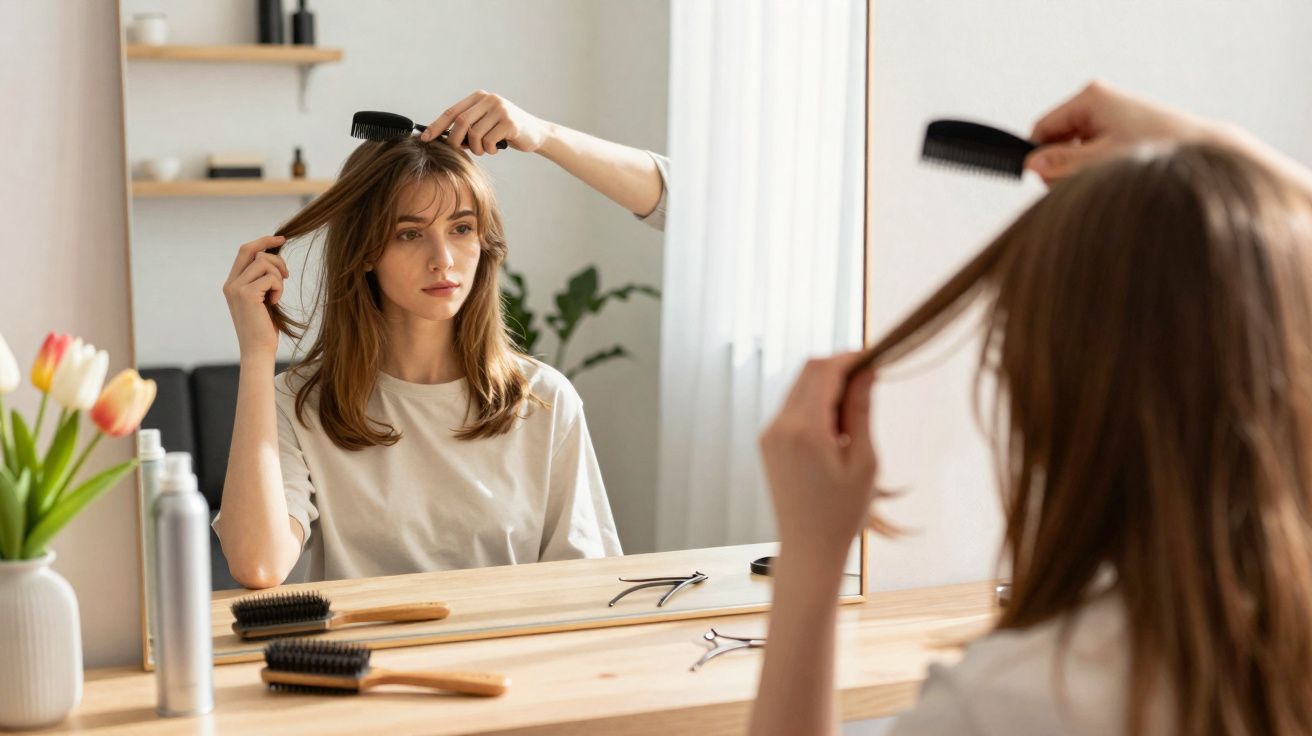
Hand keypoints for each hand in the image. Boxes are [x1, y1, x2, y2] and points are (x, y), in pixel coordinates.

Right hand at [222, 235, 288, 358]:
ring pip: (265, 263)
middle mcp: (230, 283)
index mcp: (232, 283)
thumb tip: (275, 257)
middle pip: (252, 250)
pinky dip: (279, 288)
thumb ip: (262, 279)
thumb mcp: (262, 299)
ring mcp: (236, 288)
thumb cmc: (264, 328)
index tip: (281, 238)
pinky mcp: (247, 294)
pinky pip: (271, 277)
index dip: (263, 242)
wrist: (258, 350)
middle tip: (287, 274)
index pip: (245, 251)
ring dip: (279, 277)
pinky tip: (275, 302)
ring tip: (277, 296)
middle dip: (275, 256)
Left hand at [419, 90, 550, 155]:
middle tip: (460, 151)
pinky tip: (496, 149)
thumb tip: (442, 138)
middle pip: (460, 122)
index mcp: (479, 97)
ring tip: (484, 151)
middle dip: (455, 141)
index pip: (452, 112)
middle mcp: (489, 99)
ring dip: (476, 149)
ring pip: (474, 134)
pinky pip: (489, 141)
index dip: (436, 126)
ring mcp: (500, 109)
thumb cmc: (506, 131)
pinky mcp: (510, 122)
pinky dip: (489, 150)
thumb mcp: (485, 124)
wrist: (536, 133)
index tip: (425, 139)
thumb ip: (468, 126)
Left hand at [759, 352, 877, 563]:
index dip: (850, 357)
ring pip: (800, 387)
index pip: (824, 370)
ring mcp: (770, 433)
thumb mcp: (864, 461)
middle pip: (809, 371)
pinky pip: (793, 408)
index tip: (875, 358)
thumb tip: (866, 370)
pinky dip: (816, 405)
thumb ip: (862, 410)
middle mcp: (780, 426)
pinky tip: (837, 431)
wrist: (808, 548)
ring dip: (828, 387)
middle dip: (840, 368)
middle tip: (871, 382)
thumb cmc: (842, 512)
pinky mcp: (768, 442)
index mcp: (805, 429)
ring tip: (856, 417)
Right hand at [1025, 80, 1218, 182]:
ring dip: (1082, 170)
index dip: (1040, 158)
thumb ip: (1063, 163)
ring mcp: (1111, 114)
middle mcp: (1099, 100)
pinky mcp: (1122, 128)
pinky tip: (1115, 176)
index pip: (1042, 128)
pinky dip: (1097, 167)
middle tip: (1085, 185)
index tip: (1050, 182)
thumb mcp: (1102, 162)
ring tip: (1106, 181)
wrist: (1203, 153)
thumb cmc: (1158, 154)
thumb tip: (1032, 165)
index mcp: (1090, 98)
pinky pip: (1093, 150)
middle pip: (1057, 140)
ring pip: (1075, 148)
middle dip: (1064, 167)